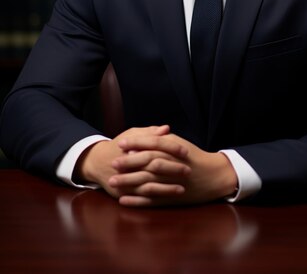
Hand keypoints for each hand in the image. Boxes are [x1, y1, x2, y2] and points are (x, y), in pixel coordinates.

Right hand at [74, 125, 189, 200]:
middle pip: (154, 166)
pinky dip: (156, 197)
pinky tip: (169, 197)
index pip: (155, 146)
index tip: (186, 150)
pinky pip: (143, 198)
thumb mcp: (132, 134)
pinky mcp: (125, 193)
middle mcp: (129, 164)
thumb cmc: (119, 146)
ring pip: (149, 185)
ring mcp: (127, 180)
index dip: (171, 148)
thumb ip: (149, 132)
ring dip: (167, 187)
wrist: (97, 163)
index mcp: (133, 146)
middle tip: (189, 170)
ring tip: (183, 188)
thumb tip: (167, 129)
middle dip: (172, 168)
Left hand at [112, 131, 237, 206]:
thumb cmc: (193, 157)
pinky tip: (123, 200)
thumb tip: (142, 141)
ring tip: (113, 182)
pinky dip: (137, 201)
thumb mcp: (178, 144)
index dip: (135, 143)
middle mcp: (172, 166)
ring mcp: (171, 183)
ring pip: (147, 182)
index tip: (120, 143)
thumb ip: (161, 140)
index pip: (151, 144)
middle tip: (112, 163)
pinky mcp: (171, 198)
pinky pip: (152, 200)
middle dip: (128, 163)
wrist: (213, 176)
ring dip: (129, 182)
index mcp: (174, 150)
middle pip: (147, 163)